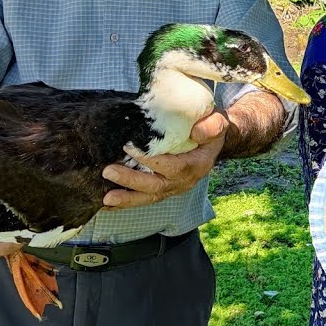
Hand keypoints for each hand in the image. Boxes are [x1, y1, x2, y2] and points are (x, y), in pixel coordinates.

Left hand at [102, 111, 228, 209]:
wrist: (212, 142)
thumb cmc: (211, 128)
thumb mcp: (219, 122)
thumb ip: (212, 125)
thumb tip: (196, 132)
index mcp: (197, 165)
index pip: (174, 167)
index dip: (152, 161)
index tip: (130, 148)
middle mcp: (184, 181)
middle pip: (157, 186)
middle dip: (131, 181)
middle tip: (109, 172)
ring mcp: (173, 187)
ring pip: (149, 197)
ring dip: (127, 198)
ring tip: (106, 198)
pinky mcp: (164, 188)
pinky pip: (145, 197)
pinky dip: (127, 201)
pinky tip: (109, 204)